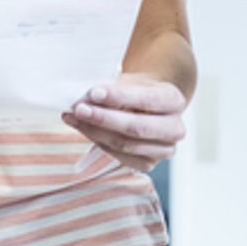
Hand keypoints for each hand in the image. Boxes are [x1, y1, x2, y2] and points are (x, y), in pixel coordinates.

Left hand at [61, 73, 187, 170]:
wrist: (147, 105)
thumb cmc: (136, 90)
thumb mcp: (128, 81)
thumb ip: (111, 89)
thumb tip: (85, 97)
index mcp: (173, 100)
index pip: (147, 99)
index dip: (119, 97)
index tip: (94, 92)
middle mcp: (174, 128)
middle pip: (136, 127)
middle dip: (104, 118)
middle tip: (79, 108)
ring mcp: (164, 150)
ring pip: (125, 144)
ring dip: (95, 130)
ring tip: (72, 116)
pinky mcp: (148, 163)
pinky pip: (119, 156)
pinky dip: (97, 141)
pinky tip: (82, 127)